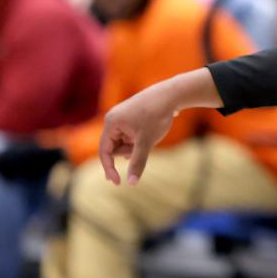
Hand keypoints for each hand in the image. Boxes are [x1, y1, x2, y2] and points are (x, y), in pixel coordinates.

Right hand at [99, 69, 222, 185]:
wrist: (172, 94)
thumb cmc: (157, 116)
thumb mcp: (146, 142)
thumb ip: (137, 162)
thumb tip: (131, 183)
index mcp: (111, 123)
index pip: (104, 151)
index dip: (109, 168)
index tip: (117, 183)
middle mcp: (114, 118)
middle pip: (115, 147)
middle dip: (130, 151)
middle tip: (145, 144)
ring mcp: (123, 116)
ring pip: (125, 141)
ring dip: (136, 145)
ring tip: (150, 135)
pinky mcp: (133, 115)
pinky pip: (132, 134)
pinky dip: (140, 138)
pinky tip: (152, 132)